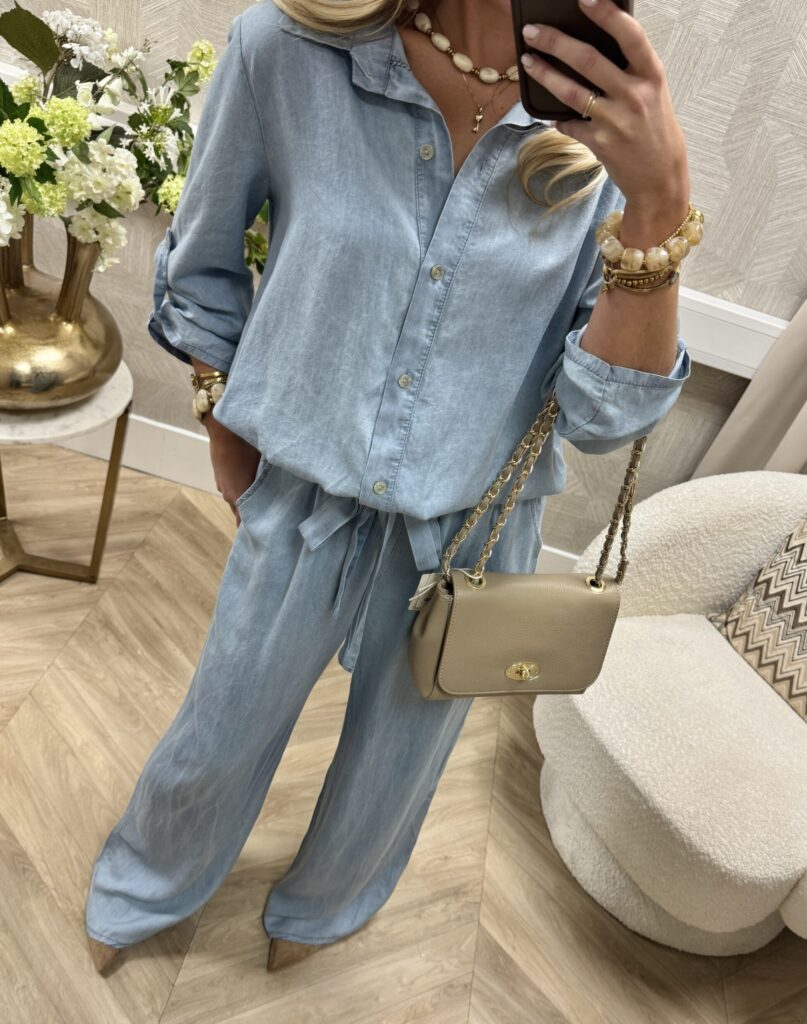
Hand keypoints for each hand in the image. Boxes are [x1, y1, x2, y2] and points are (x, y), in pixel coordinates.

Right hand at [204, 411, 261, 526]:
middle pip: (241, 514)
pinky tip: (251, 484)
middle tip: (270, 521)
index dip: (256, 529)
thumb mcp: (264, 464)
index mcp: (238, 496)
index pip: (245, 523)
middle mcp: (228, 494)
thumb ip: (272, 483)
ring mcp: (222, 484)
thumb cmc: (247, 444)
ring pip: (236, 500)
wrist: (224, 426)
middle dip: (253, 517)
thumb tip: (287, 494)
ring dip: (247, 503)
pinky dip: (240, 491)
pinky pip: (231, 488)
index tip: (268, 534)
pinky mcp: (220, 474)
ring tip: (263, 503)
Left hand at [520, 0, 689, 207]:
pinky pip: (569, 124)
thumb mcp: (653, 92)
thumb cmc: (654, 129)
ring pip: (571, 91)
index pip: (629, 34)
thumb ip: (630, 69)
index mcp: (651, 75)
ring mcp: (616, 120)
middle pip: (588, 59)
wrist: (660, 177)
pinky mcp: (600, 143)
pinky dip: (558, 118)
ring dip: (544, 74)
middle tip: (532, 31)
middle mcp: (634, 95)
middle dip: (555, 41)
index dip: (606, 13)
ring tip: (527, 61)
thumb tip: (594, 46)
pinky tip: (551, 113)